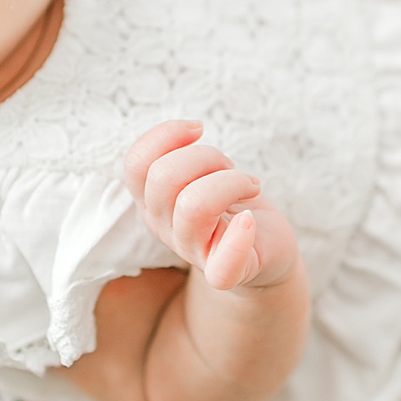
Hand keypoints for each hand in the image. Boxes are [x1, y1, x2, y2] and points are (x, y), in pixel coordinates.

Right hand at [124, 120, 297, 290]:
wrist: (264, 248)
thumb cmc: (232, 204)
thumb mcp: (201, 175)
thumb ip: (184, 157)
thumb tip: (191, 129)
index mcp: (152, 201)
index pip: (135, 163)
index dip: (164, 135)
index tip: (197, 130)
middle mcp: (163, 226)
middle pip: (163, 177)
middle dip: (206, 156)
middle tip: (229, 167)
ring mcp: (191, 251)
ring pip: (193, 206)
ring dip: (231, 183)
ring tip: (249, 186)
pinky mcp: (225, 272)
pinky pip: (223, 264)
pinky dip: (239, 239)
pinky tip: (249, 221)